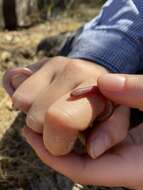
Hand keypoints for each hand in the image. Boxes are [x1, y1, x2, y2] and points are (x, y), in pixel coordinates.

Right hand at [3, 57, 129, 156]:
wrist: (93, 73)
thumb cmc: (104, 101)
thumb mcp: (116, 119)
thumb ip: (110, 134)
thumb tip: (92, 150)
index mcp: (95, 87)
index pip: (61, 119)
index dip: (56, 142)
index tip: (63, 145)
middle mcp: (72, 69)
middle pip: (35, 117)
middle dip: (44, 131)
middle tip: (60, 124)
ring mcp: (51, 62)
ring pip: (21, 102)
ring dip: (34, 113)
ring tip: (53, 109)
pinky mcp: (35, 62)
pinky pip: (14, 85)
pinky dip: (25, 100)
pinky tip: (43, 98)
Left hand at [21, 73, 142, 188]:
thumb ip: (140, 92)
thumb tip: (104, 82)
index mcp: (137, 169)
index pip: (85, 171)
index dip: (55, 156)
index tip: (31, 135)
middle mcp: (128, 166)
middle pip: (81, 161)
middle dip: (55, 145)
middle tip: (31, 124)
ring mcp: (127, 156)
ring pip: (88, 150)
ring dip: (68, 135)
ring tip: (45, 117)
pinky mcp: (129, 145)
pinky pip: (98, 140)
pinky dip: (84, 128)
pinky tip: (74, 113)